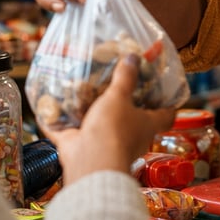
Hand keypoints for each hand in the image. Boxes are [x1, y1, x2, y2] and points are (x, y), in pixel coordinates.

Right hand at [42, 54, 174, 185]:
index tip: (166, 91)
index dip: (168, 104)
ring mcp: (104, 144)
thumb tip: (134, 57)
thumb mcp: (120, 97)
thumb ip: (125, 78)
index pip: (166, 116)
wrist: (89, 162)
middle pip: (132, 120)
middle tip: (117, 83)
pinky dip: (60, 122)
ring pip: (100, 126)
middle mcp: (129, 137)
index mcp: (146, 126)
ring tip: (83, 90)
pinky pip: (69, 132)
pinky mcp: (80, 147)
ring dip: (92, 113)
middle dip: (125, 105)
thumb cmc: (113, 129)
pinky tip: (52, 107)